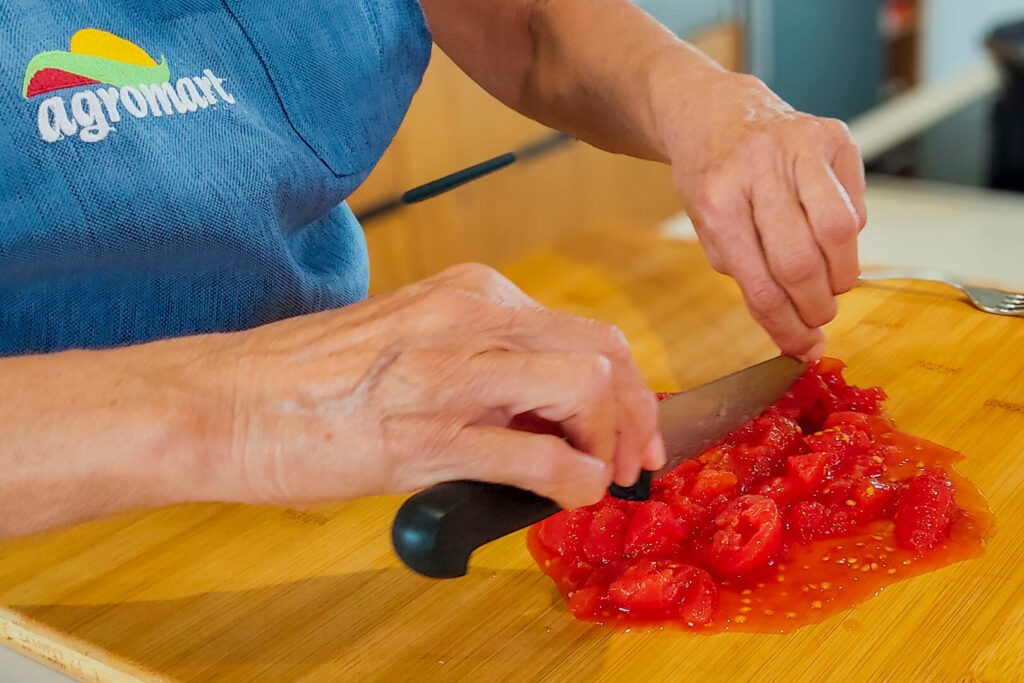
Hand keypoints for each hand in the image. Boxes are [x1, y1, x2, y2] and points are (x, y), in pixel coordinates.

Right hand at [195, 263, 664, 509]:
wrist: (227, 402)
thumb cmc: (312, 378)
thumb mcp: (413, 340)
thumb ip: (483, 362)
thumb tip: (546, 410)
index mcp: (470, 292)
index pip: (586, 331)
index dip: (629, 388)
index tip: (632, 431)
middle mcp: (470, 317)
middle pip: (603, 353)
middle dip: (637, 415)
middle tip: (632, 462)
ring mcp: (450, 373)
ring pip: (584, 390)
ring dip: (606, 445)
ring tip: (588, 478)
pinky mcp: (425, 435)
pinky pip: (537, 458)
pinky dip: (571, 483)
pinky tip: (560, 497)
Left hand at [652, 68, 866, 358]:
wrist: (716, 113)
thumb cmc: (712, 180)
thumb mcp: (708, 229)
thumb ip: (748, 278)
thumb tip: (797, 335)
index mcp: (718, 201)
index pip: (760, 284)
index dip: (786, 327)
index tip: (802, 350)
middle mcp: (758, 169)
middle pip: (801, 262)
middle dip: (816, 306)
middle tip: (818, 319)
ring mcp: (799, 147)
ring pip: (839, 231)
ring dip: (841, 275)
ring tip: (830, 286)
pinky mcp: (833, 136)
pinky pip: (855, 203)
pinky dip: (849, 237)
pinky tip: (829, 239)